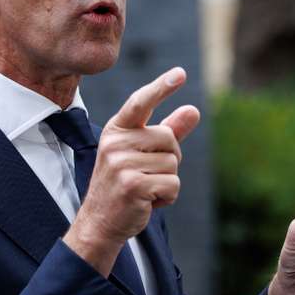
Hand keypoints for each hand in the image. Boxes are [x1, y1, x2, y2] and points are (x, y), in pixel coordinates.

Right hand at [63, 67, 200, 275]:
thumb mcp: (144, 154)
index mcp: (117, 129)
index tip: (180, 73)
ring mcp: (121, 163)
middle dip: (170, 159)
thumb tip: (194, 109)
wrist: (101, 221)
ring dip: (167, 181)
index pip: (141, 102)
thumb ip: (169, 130)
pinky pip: (172, 184)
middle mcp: (115, 142)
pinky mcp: (132, 184)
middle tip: (149, 175)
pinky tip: (148, 202)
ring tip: (145, 189)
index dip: (161, 87)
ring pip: (173, 163)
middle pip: (168, 138)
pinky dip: (168, 197)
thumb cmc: (125, 183)